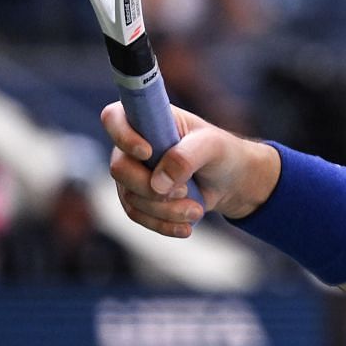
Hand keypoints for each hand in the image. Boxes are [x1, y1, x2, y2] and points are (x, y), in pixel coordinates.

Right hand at [101, 102, 280, 238]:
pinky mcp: (138, 197)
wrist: (231, 181)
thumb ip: (186, 157)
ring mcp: (133, 172)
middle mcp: (133, 144)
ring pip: (131, 197)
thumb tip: (158, 183)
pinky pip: (138, 215)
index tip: (147, 152)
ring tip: (197, 210)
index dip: (123, 136)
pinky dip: (162, 224)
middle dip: (150, 187)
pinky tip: (186, 227)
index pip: (114, 118)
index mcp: (149, 119)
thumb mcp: (212, 147)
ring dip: (164, 209)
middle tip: (184, 191)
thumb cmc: (221, 153)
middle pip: (119, 168)